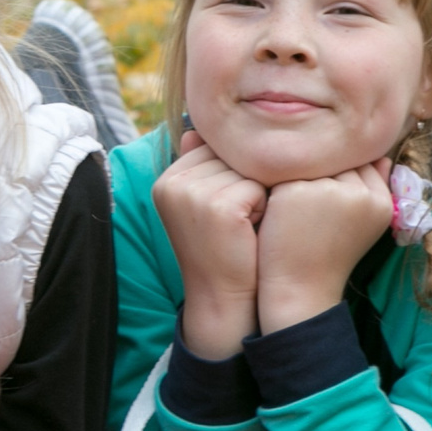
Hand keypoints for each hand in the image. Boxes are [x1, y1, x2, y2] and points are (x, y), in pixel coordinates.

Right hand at [152, 128, 268, 358]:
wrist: (222, 300)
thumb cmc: (222, 252)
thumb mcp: (203, 206)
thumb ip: (200, 167)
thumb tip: (194, 130)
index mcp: (167, 179)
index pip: (213, 149)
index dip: (233, 177)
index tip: (227, 214)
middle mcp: (173, 182)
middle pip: (231, 155)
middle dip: (245, 183)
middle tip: (238, 223)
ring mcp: (193, 193)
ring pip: (247, 168)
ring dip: (257, 195)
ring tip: (244, 228)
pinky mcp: (218, 206)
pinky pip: (258, 186)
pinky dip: (264, 207)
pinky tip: (251, 232)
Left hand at [255, 162, 393, 333]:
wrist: (301, 288)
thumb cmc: (330, 254)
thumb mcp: (363, 222)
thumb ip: (373, 188)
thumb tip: (382, 157)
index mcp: (381, 202)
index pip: (363, 165)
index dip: (343, 179)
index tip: (330, 201)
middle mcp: (359, 193)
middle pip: (338, 162)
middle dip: (324, 178)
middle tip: (312, 209)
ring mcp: (326, 191)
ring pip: (312, 164)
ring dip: (302, 180)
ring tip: (298, 213)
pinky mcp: (294, 191)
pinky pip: (285, 173)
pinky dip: (280, 189)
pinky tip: (280, 212)